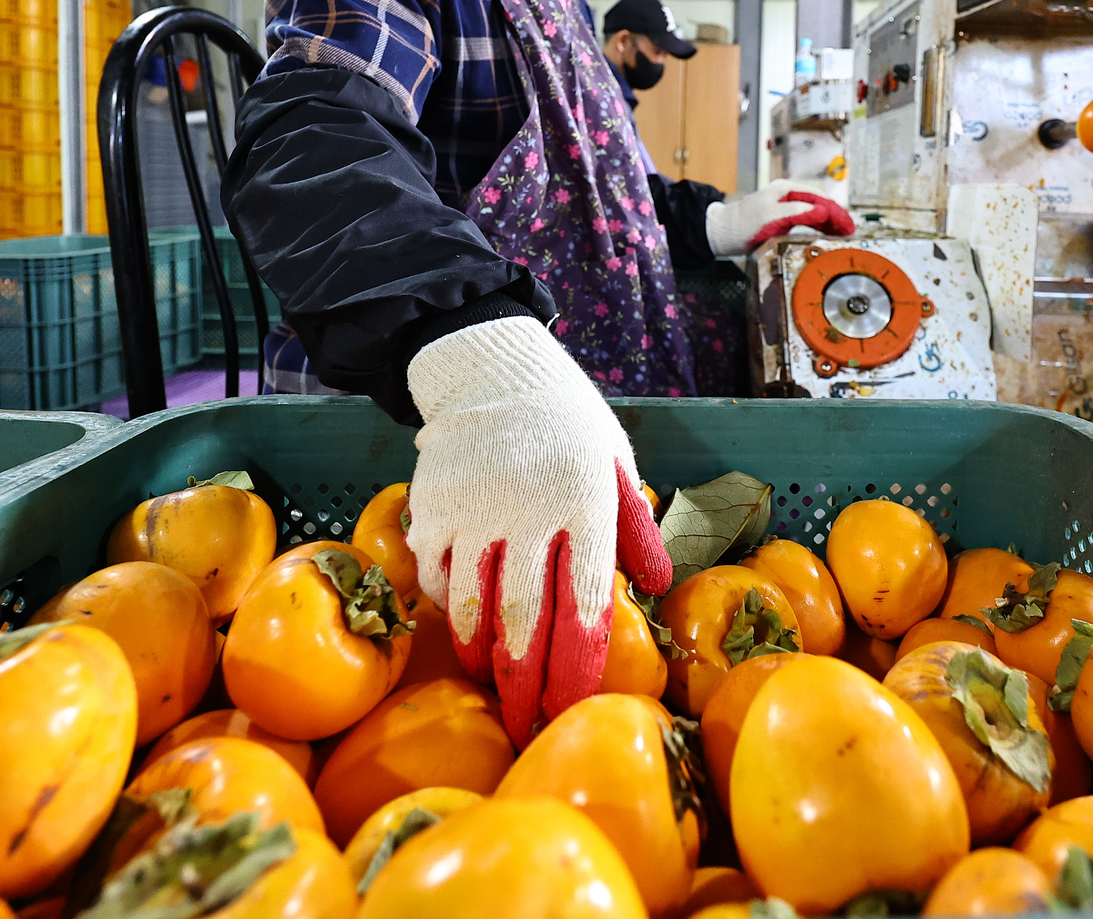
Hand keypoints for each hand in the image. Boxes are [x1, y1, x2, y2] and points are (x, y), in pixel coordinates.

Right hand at [404, 317, 670, 744]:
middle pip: (527, 620)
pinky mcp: (433, 507)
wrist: (494, 367)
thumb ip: (635, 525)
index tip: (572, 706)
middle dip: (528, 684)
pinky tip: (464, 623)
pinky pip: (437, 578)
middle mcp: (530, 511)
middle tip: (528, 725)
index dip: (579, 665)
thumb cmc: (567, 422)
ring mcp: (475, 510)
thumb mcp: (615, 460)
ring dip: (483, 655)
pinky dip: (449, 608)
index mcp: (587, 502)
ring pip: (474, 606)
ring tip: (494, 681)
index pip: (586, 602)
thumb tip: (659, 585)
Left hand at [705, 178, 855, 256]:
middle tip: (850, 232)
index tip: (848, 225)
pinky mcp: (780, 217)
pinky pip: (805, 218)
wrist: (720, 232)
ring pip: (813, 210)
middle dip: (835, 216)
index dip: (835, 211)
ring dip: (828, 221)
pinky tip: (824, 234)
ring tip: (842, 234)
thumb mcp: (770, 218)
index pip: (819, 197)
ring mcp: (784, 205)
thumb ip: (796, 212)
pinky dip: (817, 225)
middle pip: (819, 202)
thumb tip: (821, 210)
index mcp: (786, 190)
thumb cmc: (742, 224)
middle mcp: (787, 195)